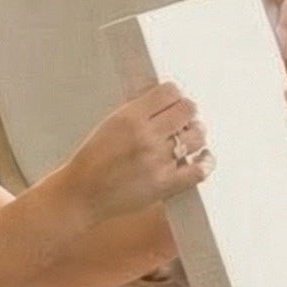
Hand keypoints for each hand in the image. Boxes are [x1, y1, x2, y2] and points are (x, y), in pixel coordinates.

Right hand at [60, 83, 212, 223]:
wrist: (80, 195)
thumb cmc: (92, 160)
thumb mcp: (109, 125)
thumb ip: (138, 111)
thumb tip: (167, 99)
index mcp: (129, 118)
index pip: (169, 92)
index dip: (174, 95)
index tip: (173, 102)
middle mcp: (146, 137)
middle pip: (188, 110)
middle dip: (187, 112)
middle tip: (183, 120)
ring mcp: (157, 162)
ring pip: (197, 137)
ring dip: (195, 134)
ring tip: (188, 138)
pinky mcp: (164, 185)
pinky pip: (199, 170)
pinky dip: (206, 161)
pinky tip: (202, 157)